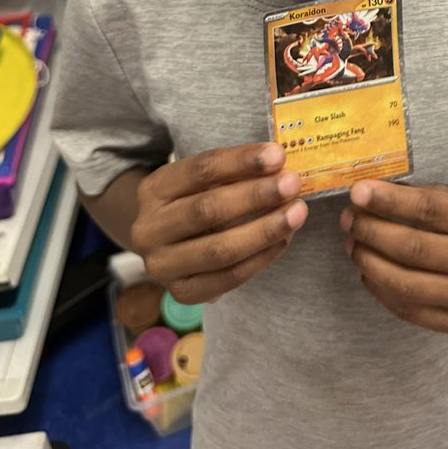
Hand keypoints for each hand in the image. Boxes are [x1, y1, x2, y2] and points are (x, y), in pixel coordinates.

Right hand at [130, 143, 307, 303]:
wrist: (164, 242)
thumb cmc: (193, 199)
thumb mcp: (201, 179)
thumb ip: (233, 172)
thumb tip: (279, 164)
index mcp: (154, 189)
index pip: (200, 170)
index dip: (241, 161)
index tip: (278, 155)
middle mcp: (150, 229)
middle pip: (208, 210)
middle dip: (256, 195)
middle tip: (292, 184)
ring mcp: (162, 265)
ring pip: (219, 250)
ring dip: (264, 230)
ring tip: (297, 213)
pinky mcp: (182, 293)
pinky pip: (228, 277)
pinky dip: (261, 258)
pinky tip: (284, 239)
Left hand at [339, 181, 447, 333]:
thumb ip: (415, 195)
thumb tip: (364, 196)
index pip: (428, 209)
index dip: (388, 200)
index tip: (357, 192)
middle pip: (413, 248)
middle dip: (371, 231)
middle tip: (348, 219)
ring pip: (406, 284)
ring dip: (369, 262)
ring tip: (352, 244)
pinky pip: (409, 310)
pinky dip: (380, 290)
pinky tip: (367, 271)